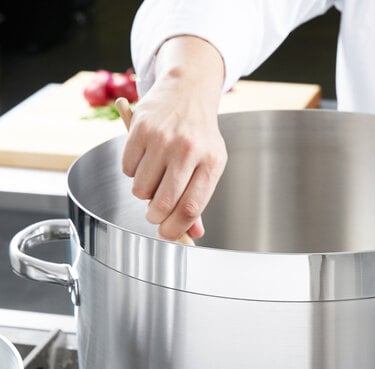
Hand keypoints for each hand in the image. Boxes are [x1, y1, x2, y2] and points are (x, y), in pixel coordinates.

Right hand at [121, 37, 225, 239]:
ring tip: (155, 176)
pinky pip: (127, 169)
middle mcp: (188, 150)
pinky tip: (145, 159)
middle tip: (155, 214)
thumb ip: (198, 199)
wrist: (187, 92)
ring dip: (143, 192)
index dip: (176, 229)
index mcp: (211, 163)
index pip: (191, 208)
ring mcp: (163, 139)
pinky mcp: (140, 129)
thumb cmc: (199, 135)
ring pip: (141, 190)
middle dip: (155, 217)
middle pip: (164, 203)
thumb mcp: (209, 165)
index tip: (167, 234)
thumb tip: (192, 234)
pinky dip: (132, 172)